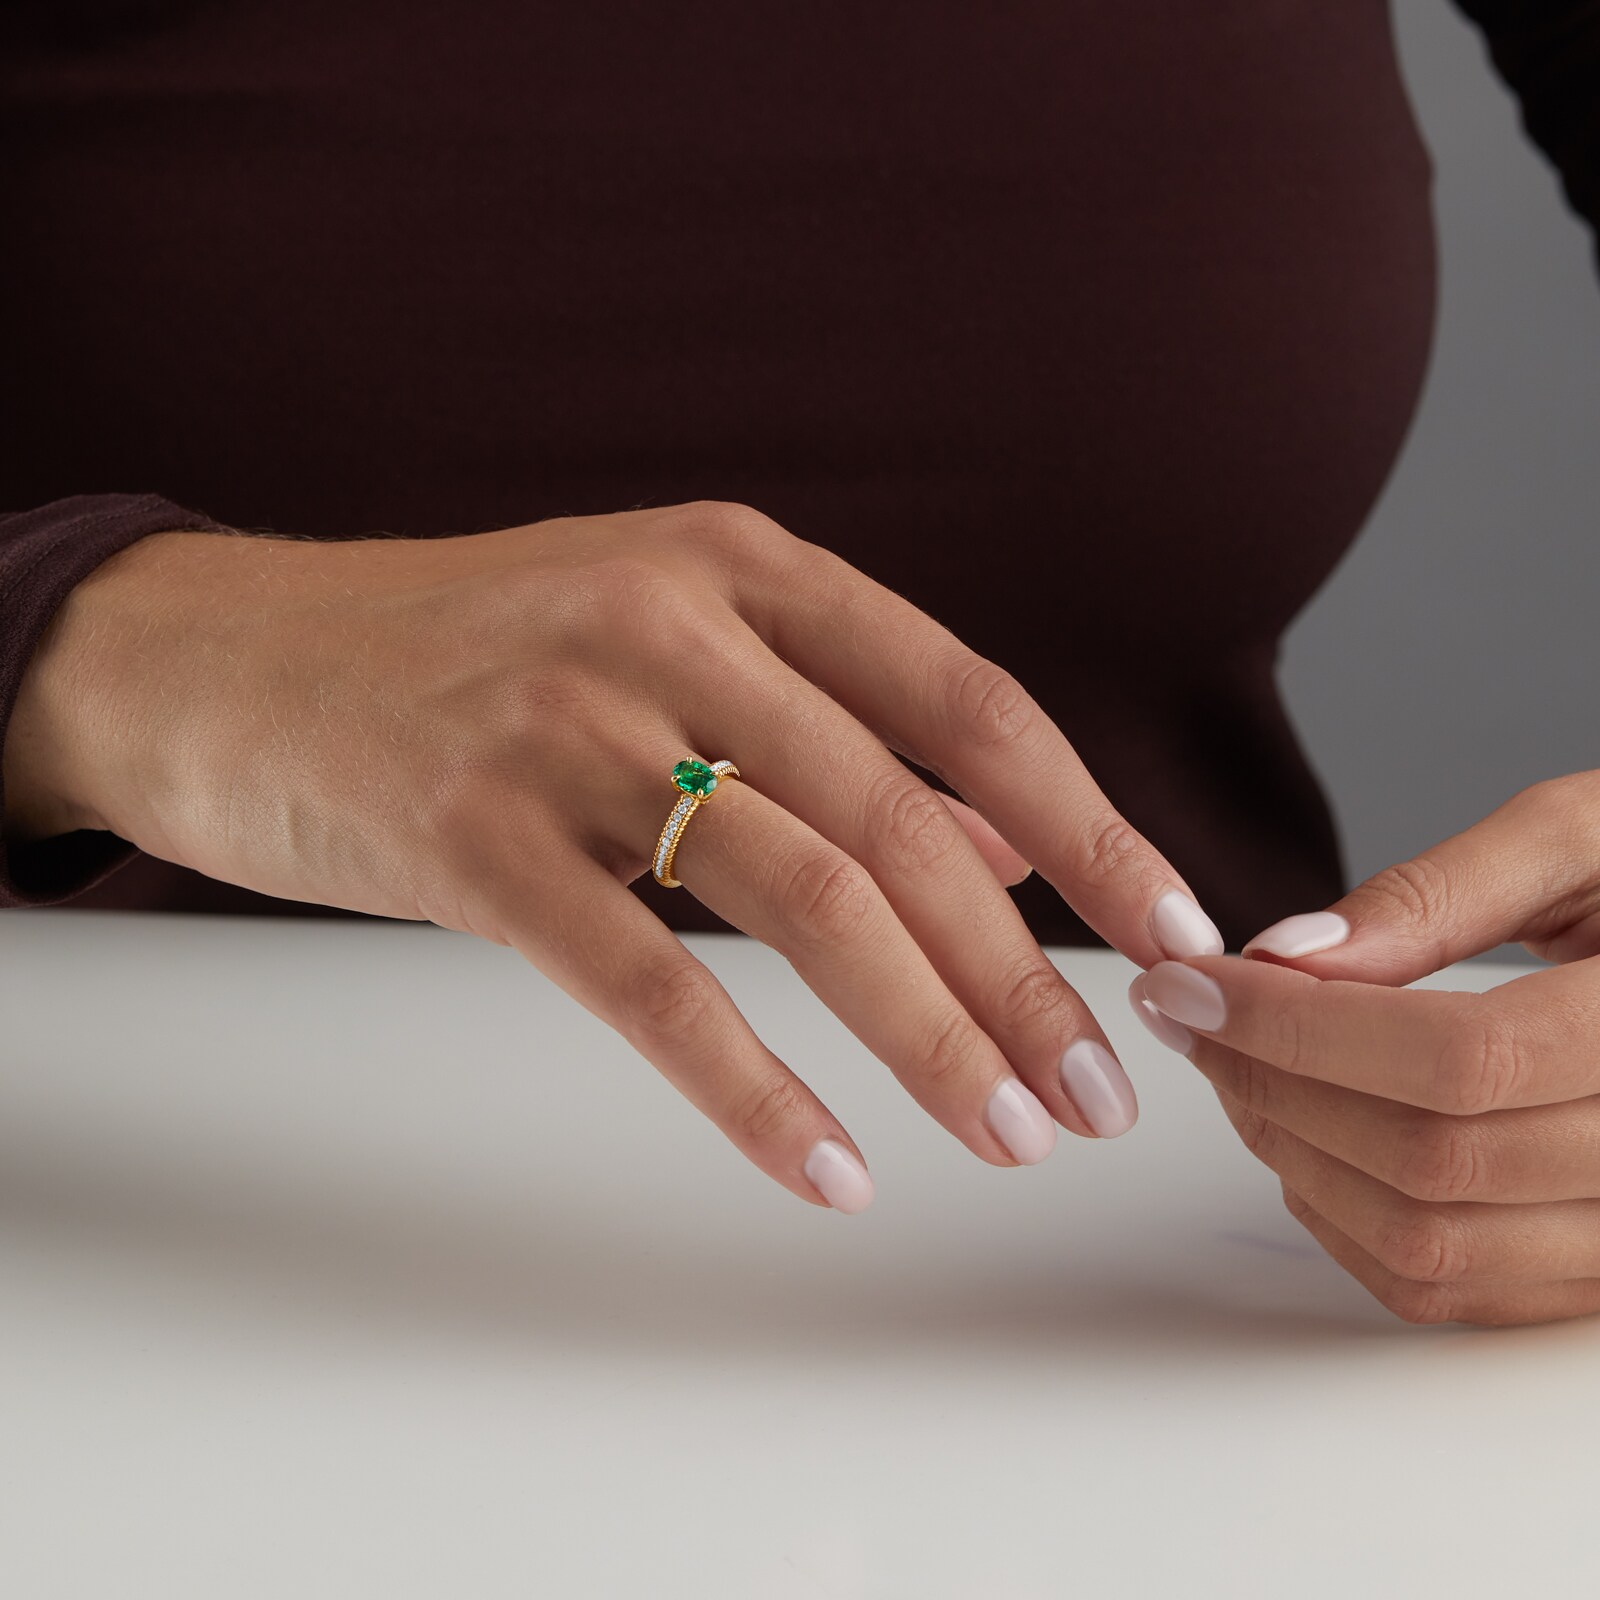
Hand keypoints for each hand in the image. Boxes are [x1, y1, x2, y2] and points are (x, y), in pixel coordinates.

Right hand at [9, 501, 1221, 1209]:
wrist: (233, 657)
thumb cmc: (475, 658)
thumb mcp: (670, 645)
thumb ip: (842, 732)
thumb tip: (1011, 848)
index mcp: (742, 567)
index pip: (967, 702)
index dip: (1093, 824)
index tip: (1172, 934)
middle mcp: (671, 624)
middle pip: (901, 821)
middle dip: (1022, 972)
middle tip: (1095, 1092)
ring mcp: (568, 725)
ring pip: (803, 897)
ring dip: (928, 1033)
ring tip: (1006, 1134)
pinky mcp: (474, 834)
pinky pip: (648, 984)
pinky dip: (753, 1090)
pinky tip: (829, 1168)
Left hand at [1130, 773, 1599, 1325]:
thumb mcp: (1585, 837)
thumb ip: (1439, 894)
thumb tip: (1289, 954)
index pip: (1460, 1059)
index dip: (1302, 1025)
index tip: (1192, 982)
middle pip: (1431, 1158)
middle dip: (1274, 1082)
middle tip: (1192, 1014)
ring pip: (1430, 1243)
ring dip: (1295, 1155)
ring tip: (1236, 1064)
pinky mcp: (1595, 1274)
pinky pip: (1450, 1289)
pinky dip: (1342, 1222)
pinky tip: (1300, 1134)